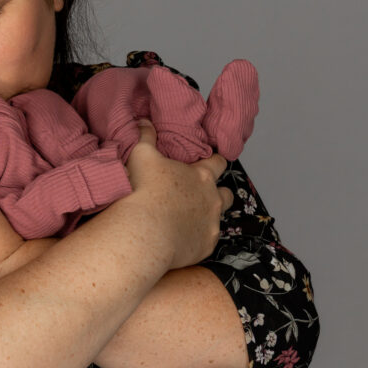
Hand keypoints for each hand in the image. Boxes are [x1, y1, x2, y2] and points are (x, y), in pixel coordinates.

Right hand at [121, 120, 232, 268]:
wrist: (144, 233)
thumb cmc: (144, 191)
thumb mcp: (141, 156)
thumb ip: (145, 136)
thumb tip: (143, 120)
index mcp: (201, 176)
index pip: (218, 163)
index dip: (215, 161)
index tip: (210, 162)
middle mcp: (212, 199)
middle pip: (226, 193)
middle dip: (216, 192)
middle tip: (198, 194)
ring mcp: (211, 224)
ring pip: (220, 218)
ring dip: (209, 216)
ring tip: (189, 218)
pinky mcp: (206, 246)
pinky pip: (207, 240)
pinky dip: (197, 238)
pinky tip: (181, 238)